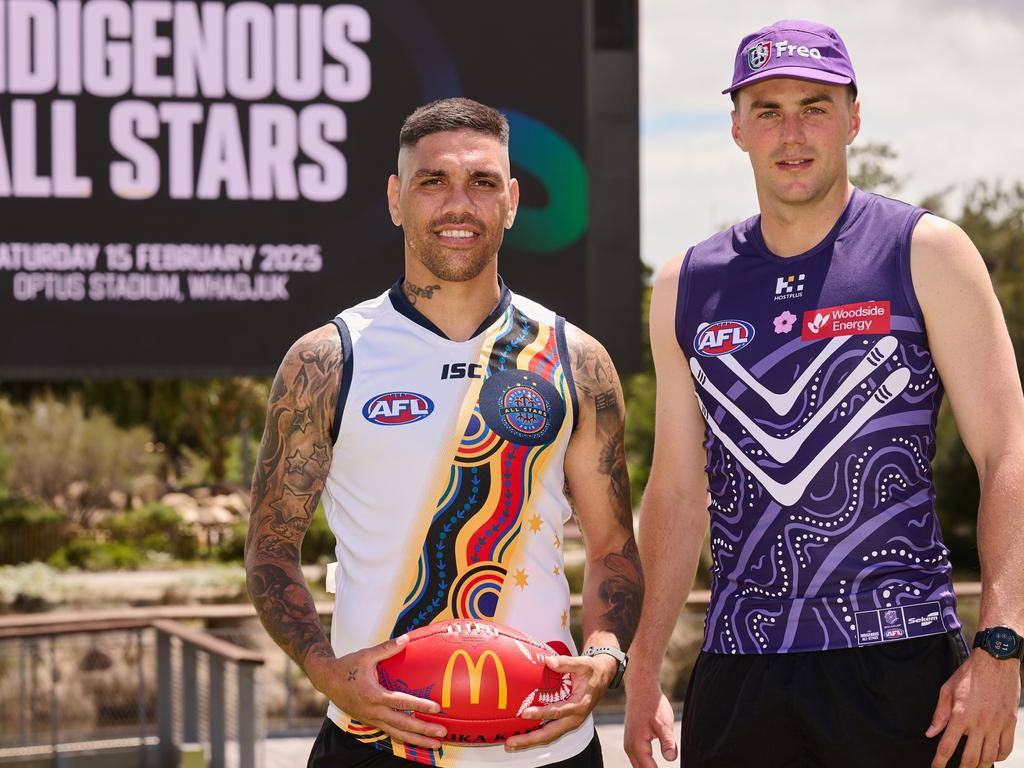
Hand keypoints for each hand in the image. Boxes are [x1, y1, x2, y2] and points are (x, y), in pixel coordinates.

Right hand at [306, 635, 446, 748]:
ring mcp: (372, 719)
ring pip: (397, 734)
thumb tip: (406, 638)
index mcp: (373, 695)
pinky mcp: (371, 722)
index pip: (401, 702)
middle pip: (402, 725)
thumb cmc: (347, 667)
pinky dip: (405, 739)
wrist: (327, 680)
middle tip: (442, 732)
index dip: (419, 705)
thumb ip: (386, 648)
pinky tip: (418, 741)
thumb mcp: (366, 655)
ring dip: (417, 740)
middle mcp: (373, 711)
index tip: (436, 708)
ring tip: (435, 744)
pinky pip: (390, 733)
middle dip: (423, 730)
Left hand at [504, 653, 618, 750]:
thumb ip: (567, 663)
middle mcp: (574, 718)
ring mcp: (569, 723)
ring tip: (511, 743)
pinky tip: (520, 735)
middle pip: (551, 733)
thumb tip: (549, 661)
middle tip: (511, 742)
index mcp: (580, 705)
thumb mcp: (583, 664)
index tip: (524, 713)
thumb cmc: (591, 670)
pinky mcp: (565, 722)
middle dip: (530, 739)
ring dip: (530, 741)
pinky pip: (549, 732)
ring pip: (549, 736)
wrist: (602, 677)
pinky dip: (535, 735)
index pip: (558, 712)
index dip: (541, 714)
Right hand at [624, 671, 676, 767]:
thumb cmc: (652, 704)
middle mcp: (630, 748)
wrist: (641, 689)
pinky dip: (645, 766)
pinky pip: (637, 760)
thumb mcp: (664, 723)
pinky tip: (654, 767)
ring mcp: (629, 745)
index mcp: (637, 746)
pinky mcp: (631, 742)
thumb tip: (671, 759)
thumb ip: (667, 742)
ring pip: (638, 767)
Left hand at [927, 650, 1019, 767]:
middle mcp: (979, 723)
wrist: (995, 662)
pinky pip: (1006, 747)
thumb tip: (931, 733)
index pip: (947, 746)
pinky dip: (999, 756)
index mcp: (960, 715)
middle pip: (971, 758)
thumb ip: (939, 715)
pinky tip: (992, 757)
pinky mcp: (1010, 722)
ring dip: (981, 766)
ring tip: (974, 767)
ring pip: (990, 757)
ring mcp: (996, 725)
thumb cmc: (968, 674)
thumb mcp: (946, 690)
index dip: (940, 761)